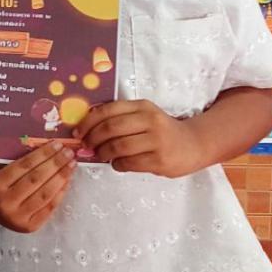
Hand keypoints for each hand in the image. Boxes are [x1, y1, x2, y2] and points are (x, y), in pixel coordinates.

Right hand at [0, 142, 74, 232]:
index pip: (23, 167)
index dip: (42, 154)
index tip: (56, 143)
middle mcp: (6, 205)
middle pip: (37, 179)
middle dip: (56, 163)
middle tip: (69, 150)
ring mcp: (18, 219)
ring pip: (46, 194)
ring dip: (63, 176)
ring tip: (72, 163)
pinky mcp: (29, 227)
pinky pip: (50, 207)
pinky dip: (62, 191)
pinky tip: (67, 179)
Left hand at [75, 99, 206, 176]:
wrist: (194, 144)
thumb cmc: (162, 130)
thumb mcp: (144, 116)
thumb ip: (121, 119)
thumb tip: (87, 130)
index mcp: (142, 106)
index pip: (108, 110)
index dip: (88, 121)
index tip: (78, 131)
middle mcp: (150, 120)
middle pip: (110, 128)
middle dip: (92, 138)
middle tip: (86, 145)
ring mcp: (156, 141)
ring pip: (118, 146)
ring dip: (103, 153)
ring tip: (101, 155)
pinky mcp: (159, 160)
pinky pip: (129, 163)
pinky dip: (117, 165)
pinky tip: (117, 164)